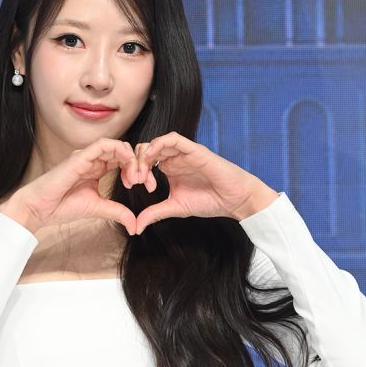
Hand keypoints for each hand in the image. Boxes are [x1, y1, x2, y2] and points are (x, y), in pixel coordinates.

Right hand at [6, 138, 139, 234]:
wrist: (39, 209)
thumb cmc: (62, 207)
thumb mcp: (98, 208)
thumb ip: (117, 212)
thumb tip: (134, 225)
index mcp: (97, 169)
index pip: (123, 161)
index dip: (138, 169)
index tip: (146, 186)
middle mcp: (93, 159)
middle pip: (123, 151)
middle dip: (140, 163)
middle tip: (146, 182)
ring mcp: (86, 156)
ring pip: (117, 145)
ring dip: (132, 158)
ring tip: (137, 177)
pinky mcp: (81, 156)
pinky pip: (104, 144)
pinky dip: (120, 151)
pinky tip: (128, 166)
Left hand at [125, 132, 278, 234]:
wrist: (234, 200)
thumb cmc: (209, 201)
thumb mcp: (176, 207)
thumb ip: (155, 213)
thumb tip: (136, 227)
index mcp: (168, 168)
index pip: (143, 161)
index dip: (133, 171)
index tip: (131, 186)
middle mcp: (174, 158)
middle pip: (146, 149)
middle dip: (135, 162)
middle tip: (134, 180)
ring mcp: (183, 153)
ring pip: (156, 142)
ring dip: (145, 155)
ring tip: (142, 173)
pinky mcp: (194, 150)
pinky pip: (173, 139)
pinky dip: (159, 144)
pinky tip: (152, 158)